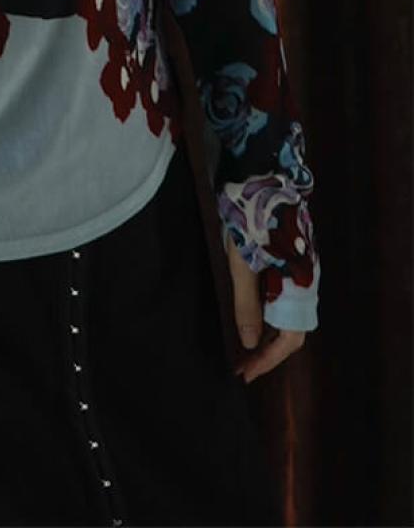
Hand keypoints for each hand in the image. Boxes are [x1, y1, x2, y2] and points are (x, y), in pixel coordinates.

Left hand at [224, 229, 305, 381]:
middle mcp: (306, 281)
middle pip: (292, 330)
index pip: (289, 338)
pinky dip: (269, 315)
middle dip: (268, 352)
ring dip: (268, 335)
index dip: (267, 359)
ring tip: (244, 349)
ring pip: (288, 315)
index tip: (244, 372)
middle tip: (242, 365)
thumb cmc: (248, 218)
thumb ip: (247, 303)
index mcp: (299, 285)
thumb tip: (248, 342)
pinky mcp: (292, 260)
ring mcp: (300, 270)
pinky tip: (253, 319)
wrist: (260, 175)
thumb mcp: (241, 263)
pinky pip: (285, 298)